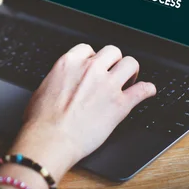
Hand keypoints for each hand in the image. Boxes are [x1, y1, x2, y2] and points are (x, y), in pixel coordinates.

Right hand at [10, 44, 155, 181]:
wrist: (51, 139)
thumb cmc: (41, 120)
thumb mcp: (43, 89)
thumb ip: (58, 80)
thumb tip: (60, 84)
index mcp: (69, 63)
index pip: (88, 49)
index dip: (93, 58)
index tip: (95, 66)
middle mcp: (90, 69)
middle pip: (112, 52)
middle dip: (113, 62)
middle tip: (113, 73)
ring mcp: (107, 85)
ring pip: (130, 64)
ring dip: (131, 71)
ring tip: (129, 80)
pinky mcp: (120, 104)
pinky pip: (143, 90)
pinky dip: (148, 90)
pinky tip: (147, 91)